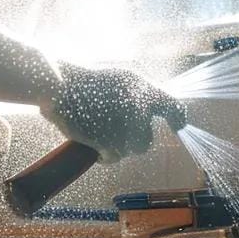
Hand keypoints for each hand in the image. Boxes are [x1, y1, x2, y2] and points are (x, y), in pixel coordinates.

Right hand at [42, 64, 185, 162]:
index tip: (178, 125)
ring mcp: (125, 126)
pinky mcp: (110, 141)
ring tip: (99, 132)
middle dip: (133, 139)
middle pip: (147, 139)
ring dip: (117, 146)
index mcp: (143, 89)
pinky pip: (113, 157)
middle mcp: (139, 107)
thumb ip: (140, 95)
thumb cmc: (85, 83)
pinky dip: (103, 154)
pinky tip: (93, 142)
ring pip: (130, 150)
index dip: (177, 119)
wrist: (60, 87)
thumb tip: (154, 112)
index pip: (173, 107)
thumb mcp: (120, 79)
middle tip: (115, 129)